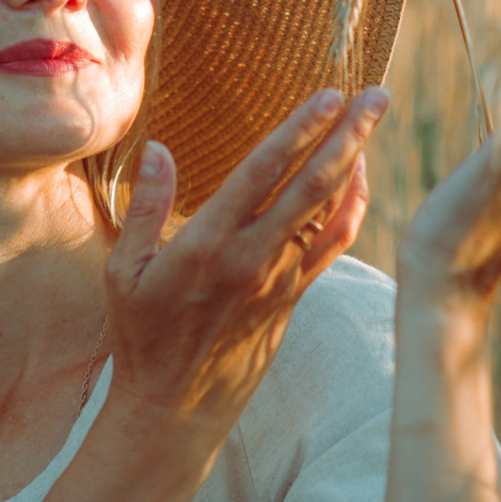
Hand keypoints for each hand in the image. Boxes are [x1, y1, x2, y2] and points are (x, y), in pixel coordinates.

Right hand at [100, 86, 389, 438]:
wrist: (174, 406)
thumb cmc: (140, 336)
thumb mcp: (123, 272)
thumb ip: (145, 209)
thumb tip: (157, 149)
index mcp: (207, 244)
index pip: (263, 172)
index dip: (300, 130)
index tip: (329, 95)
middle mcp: (252, 258)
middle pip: (313, 185)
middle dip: (349, 135)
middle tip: (377, 94)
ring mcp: (279, 279)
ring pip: (330, 212)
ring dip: (356, 162)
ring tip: (373, 118)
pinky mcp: (293, 297)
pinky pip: (333, 244)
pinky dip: (351, 207)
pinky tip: (357, 177)